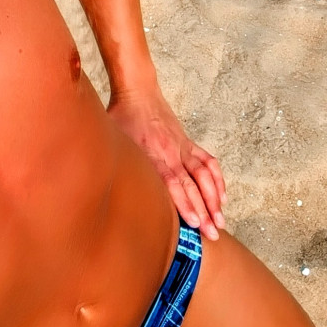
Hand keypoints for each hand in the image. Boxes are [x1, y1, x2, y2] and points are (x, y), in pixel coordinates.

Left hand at [107, 87, 226, 239]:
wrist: (138, 93)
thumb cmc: (122, 118)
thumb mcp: (115, 141)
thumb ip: (117, 164)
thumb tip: (103, 189)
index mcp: (154, 156)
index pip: (174, 184)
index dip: (186, 203)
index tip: (196, 222)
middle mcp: (172, 154)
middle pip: (192, 185)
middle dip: (205, 210)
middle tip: (213, 233)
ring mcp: (183, 148)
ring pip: (204, 175)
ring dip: (215, 198)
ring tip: (221, 220)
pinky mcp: (188, 143)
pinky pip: (208, 162)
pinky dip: (217, 179)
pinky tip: (222, 195)